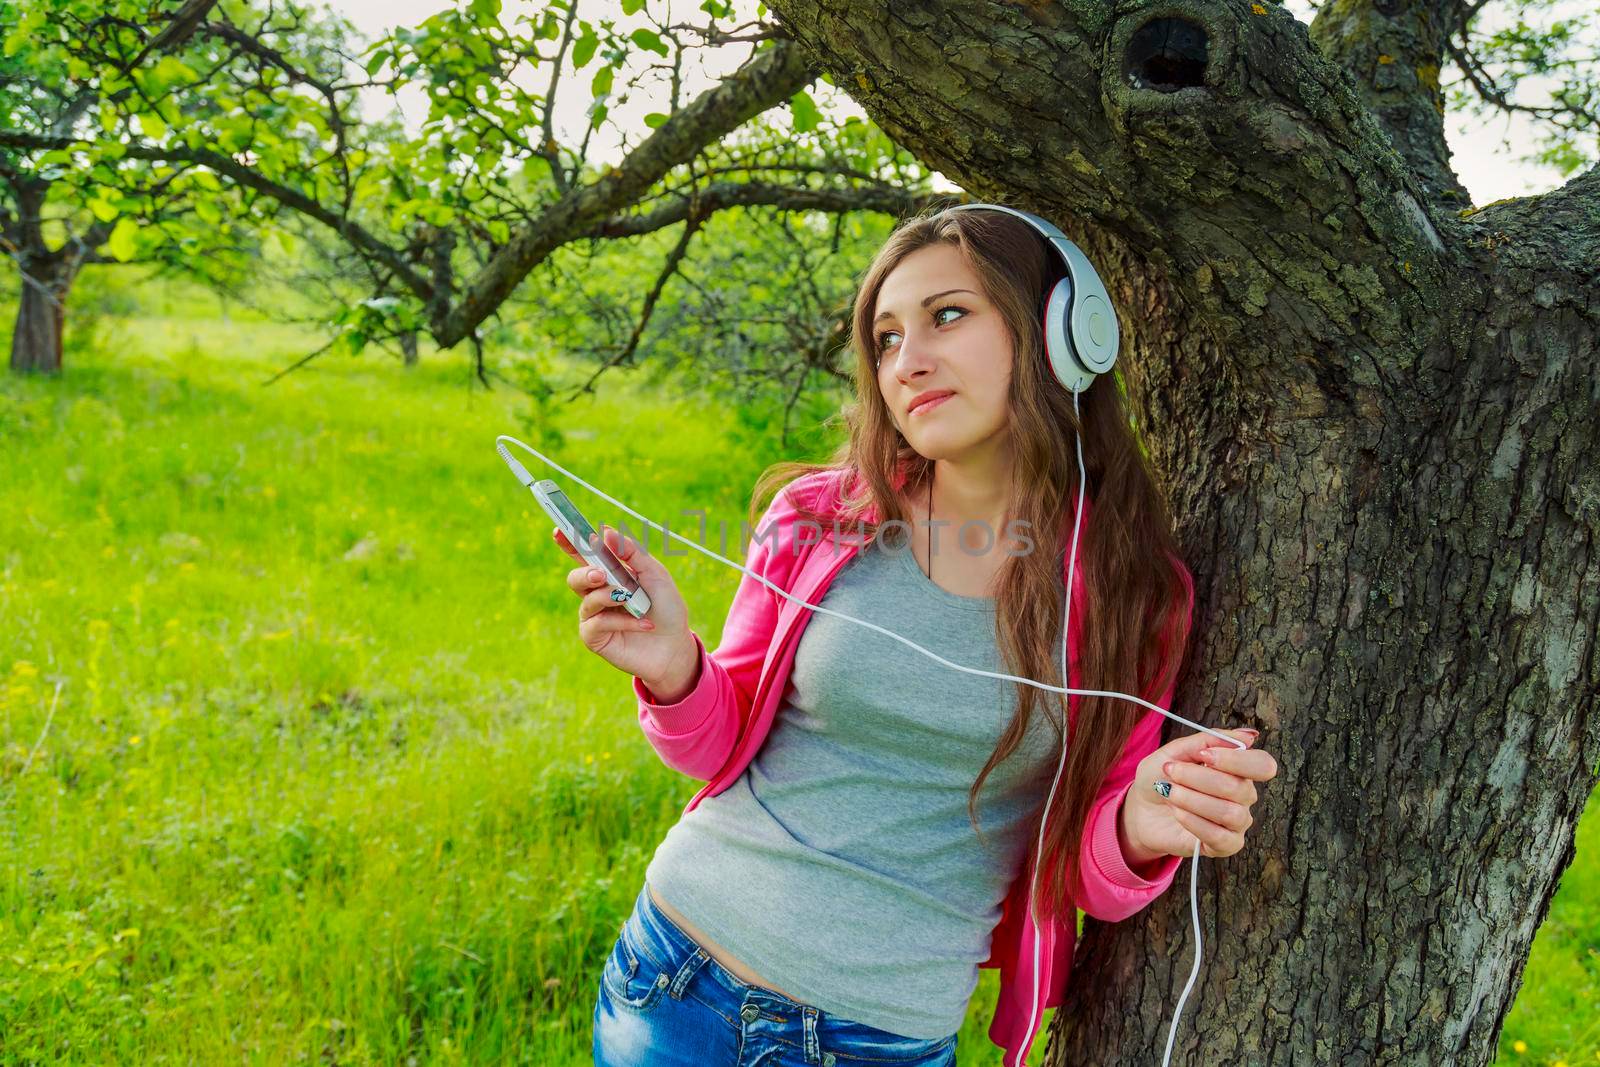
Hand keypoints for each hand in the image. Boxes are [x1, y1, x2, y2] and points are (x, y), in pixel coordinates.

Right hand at [553, 524, 694, 686]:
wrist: (675, 645)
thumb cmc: (666, 608)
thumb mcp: (655, 574)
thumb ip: (632, 553)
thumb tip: (605, 532)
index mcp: (610, 573)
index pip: (584, 555)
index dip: (569, 542)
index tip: (559, 531)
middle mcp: (597, 593)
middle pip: (575, 578)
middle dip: (585, 573)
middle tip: (601, 575)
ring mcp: (594, 616)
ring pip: (586, 600)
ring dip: (609, 597)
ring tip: (630, 599)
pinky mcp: (594, 637)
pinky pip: (596, 624)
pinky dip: (621, 620)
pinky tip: (642, 624)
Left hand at [1121, 728, 1278, 859]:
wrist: (1141, 808)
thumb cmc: (1161, 777)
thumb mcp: (1175, 751)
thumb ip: (1207, 741)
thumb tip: (1248, 736)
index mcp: (1238, 769)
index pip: (1262, 765)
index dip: (1236, 760)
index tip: (1203, 756)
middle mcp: (1244, 795)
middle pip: (1240, 788)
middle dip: (1199, 778)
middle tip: (1171, 771)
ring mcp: (1237, 822)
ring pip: (1230, 813)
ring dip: (1193, 800)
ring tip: (1169, 793)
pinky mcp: (1225, 845)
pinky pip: (1220, 837)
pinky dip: (1194, 822)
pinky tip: (1178, 813)